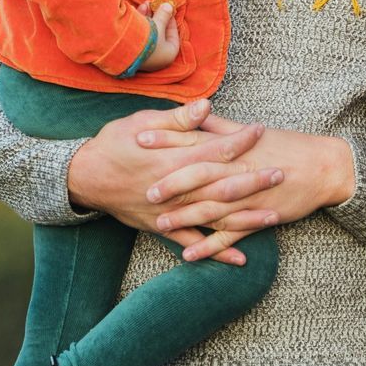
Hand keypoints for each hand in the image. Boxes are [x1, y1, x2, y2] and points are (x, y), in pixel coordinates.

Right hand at [64, 99, 278, 264]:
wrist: (84, 178)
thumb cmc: (113, 144)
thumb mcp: (141, 122)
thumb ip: (176, 118)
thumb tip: (206, 106)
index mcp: (172, 159)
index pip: (214, 148)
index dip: (240, 139)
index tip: (261, 131)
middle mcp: (175, 189)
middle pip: (221, 185)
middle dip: (253, 179)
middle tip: (281, 173)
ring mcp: (170, 212)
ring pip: (213, 218)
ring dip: (245, 217)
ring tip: (274, 216)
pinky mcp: (162, 227)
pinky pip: (194, 243)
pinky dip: (217, 251)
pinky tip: (241, 259)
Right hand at [135, 0, 180, 71]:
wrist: (122, 49)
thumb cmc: (147, 40)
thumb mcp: (158, 25)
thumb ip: (164, 15)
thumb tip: (169, 6)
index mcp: (169, 54)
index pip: (173, 36)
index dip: (171, 21)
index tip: (168, 9)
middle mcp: (157, 57)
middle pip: (160, 33)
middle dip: (157, 16)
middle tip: (155, 4)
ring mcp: (144, 55)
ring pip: (148, 33)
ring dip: (147, 17)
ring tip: (145, 4)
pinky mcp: (133, 52)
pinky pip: (139, 36)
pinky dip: (139, 24)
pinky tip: (138, 11)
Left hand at [146, 114, 356, 254]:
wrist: (324, 167)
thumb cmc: (287, 146)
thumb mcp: (252, 131)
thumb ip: (220, 126)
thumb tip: (196, 111)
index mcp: (234, 148)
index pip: (194, 141)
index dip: (167, 140)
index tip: (139, 138)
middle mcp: (237, 171)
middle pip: (199, 176)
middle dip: (170, 183)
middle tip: (144, 189)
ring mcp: (248, 197)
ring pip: (211, 209)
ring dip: (185, 217)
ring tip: (158, 224)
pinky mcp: (258, 218)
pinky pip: (230, 236)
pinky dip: (210, 247)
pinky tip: (189, 255)